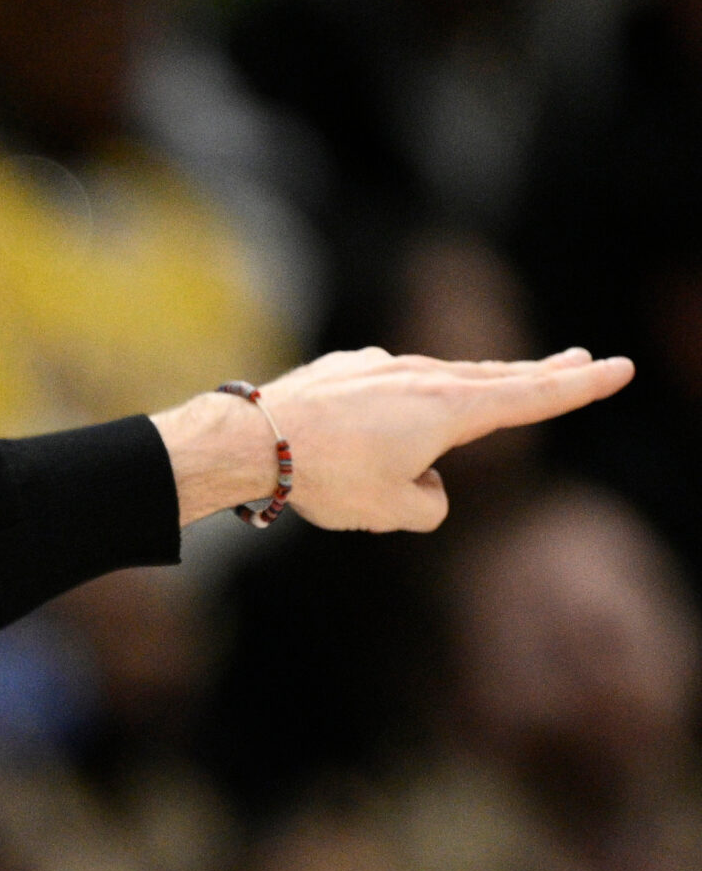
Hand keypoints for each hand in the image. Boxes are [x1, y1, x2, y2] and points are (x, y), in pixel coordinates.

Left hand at [150, 347, 634, 530]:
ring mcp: (381, 368)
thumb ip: (431, 504)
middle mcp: (422, 377)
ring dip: (471, 388)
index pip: (533, 396)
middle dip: (541, 371)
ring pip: (440, 380)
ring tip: (497, 388)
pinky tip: (376, 429)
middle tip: (579, 359)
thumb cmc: (328, 477)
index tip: (618, 367)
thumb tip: (424, 483)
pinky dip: (401, 405)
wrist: (251, 440)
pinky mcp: (344, 370)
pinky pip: (388, 390)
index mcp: (451, 408)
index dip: (580, 386)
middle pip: (496, 376)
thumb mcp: (395, 511)